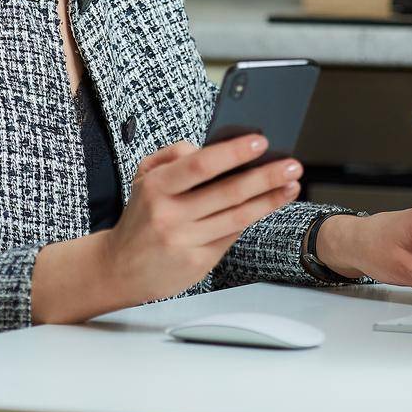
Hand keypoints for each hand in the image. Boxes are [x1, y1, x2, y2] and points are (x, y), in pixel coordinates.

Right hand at [100, 134, 302, 305]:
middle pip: (228, 192)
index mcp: (156, 186)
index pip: (200, 164)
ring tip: (292, 184)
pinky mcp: (198, 263)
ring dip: (270, 199)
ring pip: (237, 216)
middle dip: (266, 176)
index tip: (260, 141)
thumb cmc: (140, 217)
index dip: (233, 152)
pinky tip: (270, 205)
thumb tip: (212, 148)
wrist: (119, 269)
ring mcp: (185, 241)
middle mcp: (170, 215)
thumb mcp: (143, 177)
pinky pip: (232, 235)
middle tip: (292, 164)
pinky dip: (253, 218)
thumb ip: (174, 155)